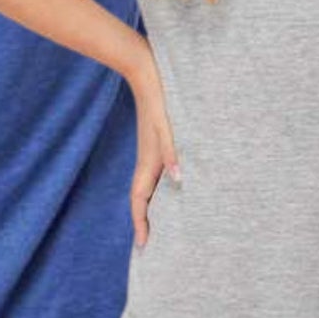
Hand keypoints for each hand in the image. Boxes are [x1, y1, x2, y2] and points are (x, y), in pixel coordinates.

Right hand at [127, 41, 179, 247]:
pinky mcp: (156, 141)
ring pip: (151, 185)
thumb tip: (179, 180)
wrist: (146, 71)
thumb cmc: (159, 99)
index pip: (139, 200)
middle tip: (154, 242)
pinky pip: (157, 171)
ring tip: (166, 221)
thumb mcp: (168, 127)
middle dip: (147, 219)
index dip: (140, 223)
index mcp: (147, 161)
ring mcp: (151, 151)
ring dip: (155, 203)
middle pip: (144, 197)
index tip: (143, 246)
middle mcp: (147, 159)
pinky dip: (162, 186)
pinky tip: (176, 185)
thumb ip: (173, 153)